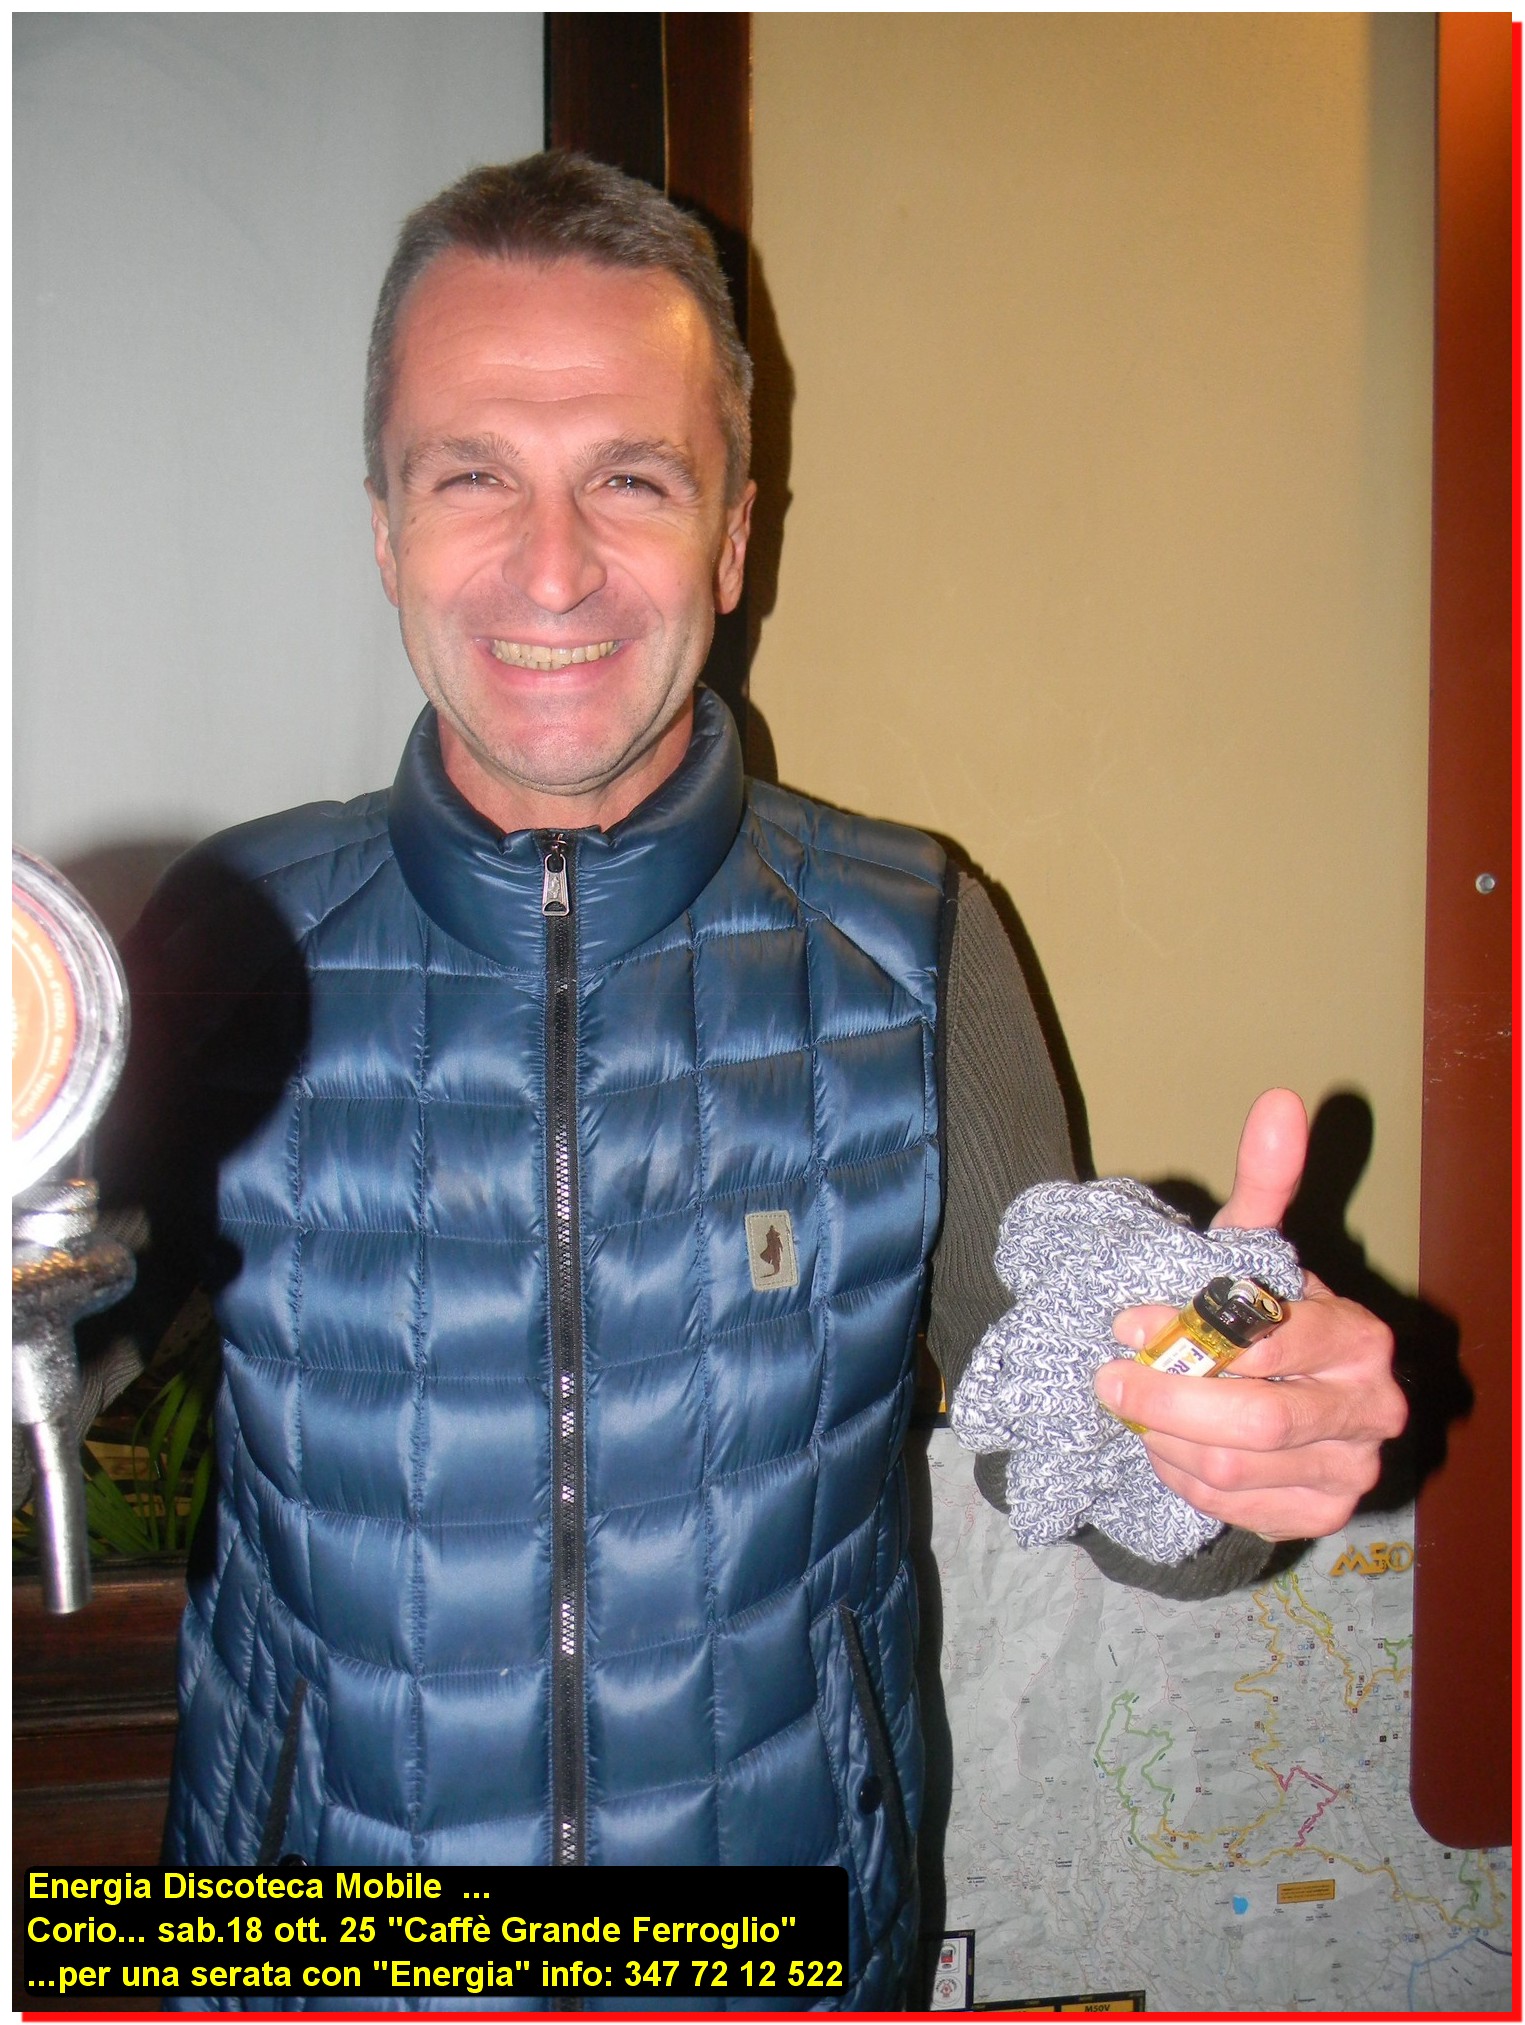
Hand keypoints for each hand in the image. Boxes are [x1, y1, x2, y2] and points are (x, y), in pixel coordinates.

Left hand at [1091, 1089, 1406, 1540]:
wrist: (1282, 1397)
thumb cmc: (1263, 1315)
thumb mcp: (1253, 1252)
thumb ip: (1266, 1181)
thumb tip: (1281, 1099)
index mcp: (1360, 1339)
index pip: (1269, 1344)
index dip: (1186, 1336)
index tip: (1126, 1322)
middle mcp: (1373, 1410)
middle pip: (1253, 1423)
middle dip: (1164, 1400)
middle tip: (1109, 1380)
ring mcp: (1352, 1470)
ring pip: (1231, 1471)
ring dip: (1164, 1439)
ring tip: (1136, 1410)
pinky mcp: (1321, 1515)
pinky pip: (1229, 1507)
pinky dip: (1181, 1477)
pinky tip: (1166, 1446)